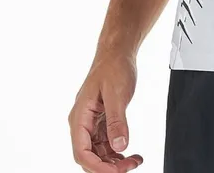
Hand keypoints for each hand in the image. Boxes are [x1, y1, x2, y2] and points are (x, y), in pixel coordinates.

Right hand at [68, 49, 143, 171]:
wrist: (117, 53)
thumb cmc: (113, 67)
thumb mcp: (117, 94)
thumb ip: (117, 121)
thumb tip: (120, 146)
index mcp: (80, 117)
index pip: (82, 152)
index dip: (97, 167)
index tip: (116, 171)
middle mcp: (82, 122)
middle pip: (89, 156)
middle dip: (107, 166)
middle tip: (128, 167)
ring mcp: (91, 123)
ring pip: (98, 152)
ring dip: (114, 161)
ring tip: (133, 161)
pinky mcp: (101, 121)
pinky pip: (105, 143)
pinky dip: (116, 151)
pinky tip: (129, 153)